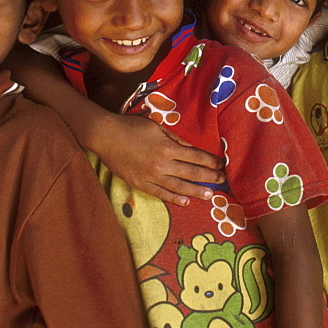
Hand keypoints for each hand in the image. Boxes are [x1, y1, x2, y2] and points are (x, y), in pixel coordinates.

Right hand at [93, 113, 224, 205]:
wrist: (105, 136)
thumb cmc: (132, 127)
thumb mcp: (157, 126)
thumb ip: (175, 139)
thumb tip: (191, 148)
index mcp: (168, 147)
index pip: (196, 156)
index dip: (211, 162)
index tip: (221, 165)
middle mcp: (162, 164)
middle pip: (191, 173)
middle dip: (209, 177)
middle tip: (222, 182)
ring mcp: (150, 176)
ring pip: (178, 187)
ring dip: (196, 192)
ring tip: (210, 196)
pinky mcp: (140, 184)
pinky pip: (160, 194)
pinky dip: (174, 198)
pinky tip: (185, 202)